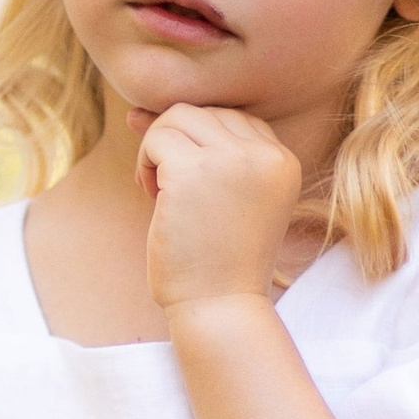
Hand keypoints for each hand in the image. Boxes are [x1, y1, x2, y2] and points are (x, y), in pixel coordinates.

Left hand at [133, 102, 312, 315]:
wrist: (219, 306)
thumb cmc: (217, 260)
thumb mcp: (221, 198)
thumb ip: (197, 150)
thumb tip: (136, 112)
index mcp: (282, 162)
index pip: (234, 120)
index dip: (200, 142)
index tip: (186, 180)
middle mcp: (264, 155)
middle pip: (205, 112)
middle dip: (177, 143)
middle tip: (168, 189)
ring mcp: (231, 160)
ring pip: (178, 116)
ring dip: (157, 148)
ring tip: (157, 189)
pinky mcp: (193, 171)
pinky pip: (156, 138)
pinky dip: (144, 161)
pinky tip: (150, 194)